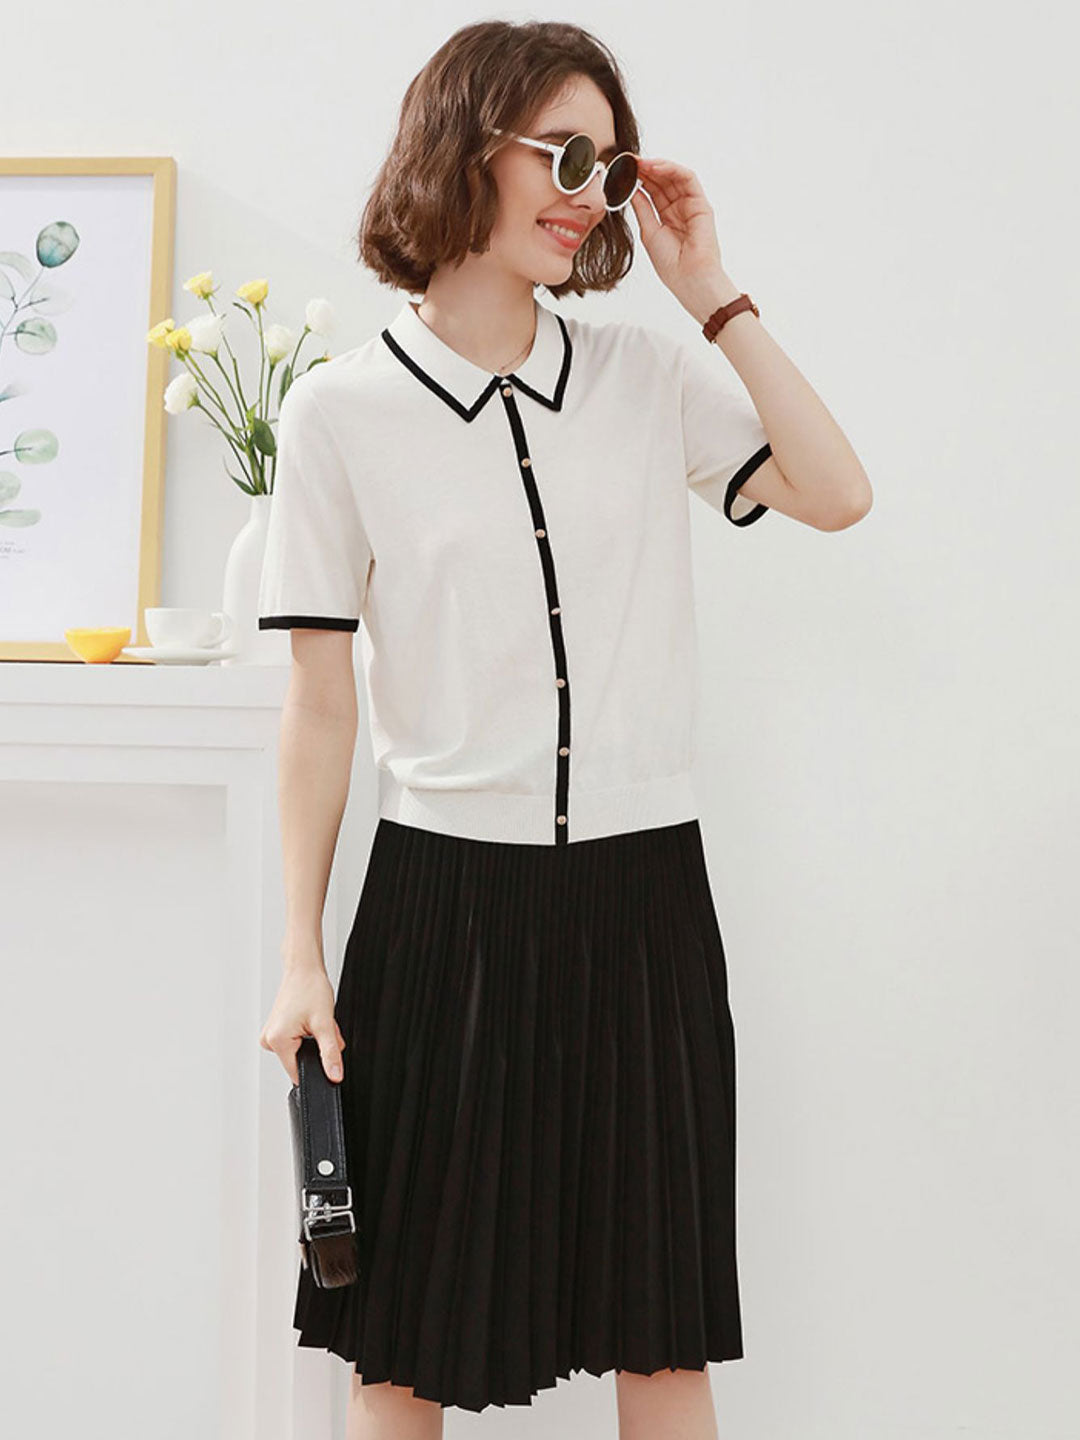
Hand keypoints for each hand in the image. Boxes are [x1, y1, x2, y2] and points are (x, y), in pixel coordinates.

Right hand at [259, 957, 345, 1085]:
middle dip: (318, 1048)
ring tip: (316, 1020)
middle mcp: (269, 1040)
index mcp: (276, 1041)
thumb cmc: (309, 987)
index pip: (299, 1073)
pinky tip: (311, 1020)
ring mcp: (271, 1034)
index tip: (324, 1048)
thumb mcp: (324, 1023)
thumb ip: (330, 1053)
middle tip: (322, 1027)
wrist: (304, 968)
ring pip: (301, 1050)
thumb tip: (334, 1075)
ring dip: (315, 1040)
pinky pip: (296, 1041)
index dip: (317, 1065)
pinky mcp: (276, 1029)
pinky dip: (309, 1034)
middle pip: (301, 1060)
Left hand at [629, 156, 738, 320]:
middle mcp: (679, 208)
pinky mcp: (701, 204)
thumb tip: (630, 189)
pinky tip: (655, 168)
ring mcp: (691, 205)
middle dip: (645, 169)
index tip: (621, 170)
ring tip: (639, 163)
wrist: (689, 279)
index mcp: (666, 217)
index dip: (638, 179)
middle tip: (627, 160)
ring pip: (674, 176)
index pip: (652, 191)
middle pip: (662, 181)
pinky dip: (672, 169)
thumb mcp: (648, 231)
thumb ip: (642, 208)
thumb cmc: (671, 264)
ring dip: (657, 166)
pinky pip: (688, 179)